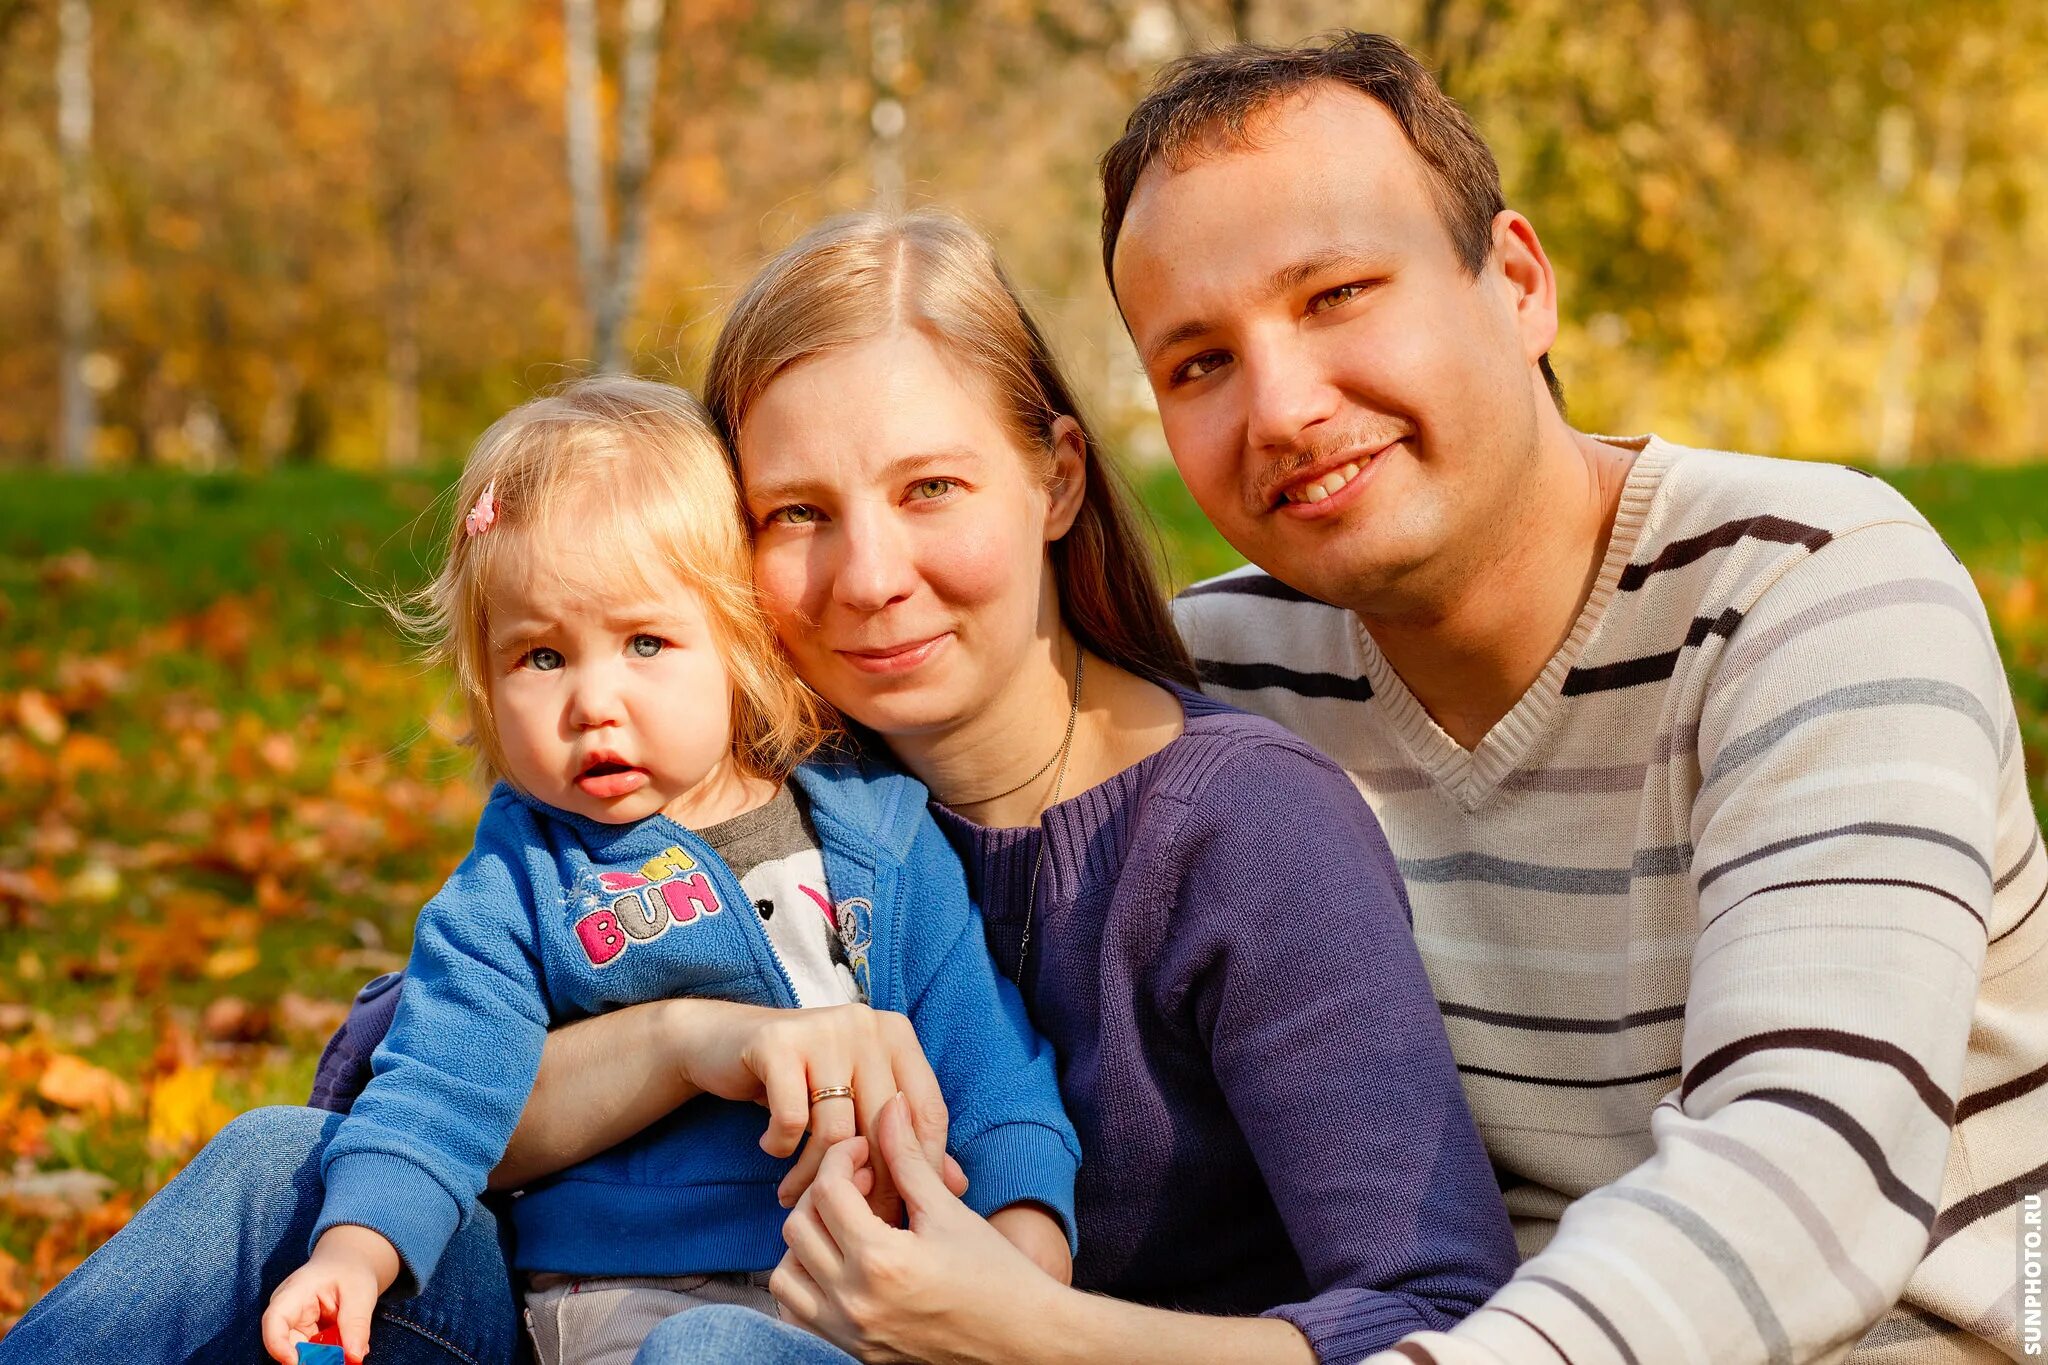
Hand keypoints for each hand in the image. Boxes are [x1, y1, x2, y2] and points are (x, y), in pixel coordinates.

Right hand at [260, 1224, 400, 1363]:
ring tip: (350, 1351)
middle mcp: (288, 1311)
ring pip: (303, 1352)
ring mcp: (295, 1324)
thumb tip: (354, 1357)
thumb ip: (356, 1325)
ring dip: (325, 1357)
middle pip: (288, 1344)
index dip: (278, 1346)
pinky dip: (331, 1353)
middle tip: (339, 1361)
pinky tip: (349, 1347)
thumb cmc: (352, 1270)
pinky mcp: (306, 1334)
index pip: (274, 1320)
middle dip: (311, 1359)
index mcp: (294, 1292)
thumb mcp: (360, 1293)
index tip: (296, 1362)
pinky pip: (314, 1352)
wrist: (351, 1263)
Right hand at [667, 1000, 957, 1215]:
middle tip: (852, 1222)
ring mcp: (824, 1030)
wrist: (720, 1041)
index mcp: (897, 1035)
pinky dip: (782, 1147)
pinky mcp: (778, 1044)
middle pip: (885, 1127)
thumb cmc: (801, 1079)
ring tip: (797, 1197)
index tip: (901, 1213)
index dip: (921, 1169)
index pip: (927, 1112)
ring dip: (816, 1175)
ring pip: (837, 1130)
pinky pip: (792, 1119)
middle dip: (870, 1184)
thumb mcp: (856, 1101)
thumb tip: (956, 1186)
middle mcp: (866, 1025)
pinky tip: (774, 1150)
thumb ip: (904, 1140)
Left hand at [771, 1093, 1067, 1362]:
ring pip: (786, 1272)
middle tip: (859, 1181)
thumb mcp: (948, 1210)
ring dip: (807, 1238)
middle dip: (823, 1191)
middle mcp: (855, 1301)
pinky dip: (803, 1283)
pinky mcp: (852, 1350)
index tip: (865, 1150)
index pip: (828, 1190)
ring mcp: (849, 1332)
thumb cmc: (996, 1275)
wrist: (1023, 1341)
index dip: (842, 1157)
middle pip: (799, 1226)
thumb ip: (909, 1156)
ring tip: (845, 1223)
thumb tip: (890, 1105)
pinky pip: (795, 1314)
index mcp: (882, 1260)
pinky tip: (836, 1262)